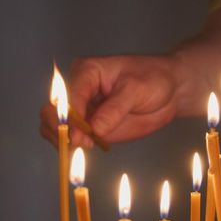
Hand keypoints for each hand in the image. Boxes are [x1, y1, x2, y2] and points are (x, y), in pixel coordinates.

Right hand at [40, 55, 180, 147]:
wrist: (169, 90)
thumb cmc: (154, 79)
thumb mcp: (137, 89)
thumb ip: (114, 110)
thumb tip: (94, 130)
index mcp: (86, 71)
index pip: (69, 97)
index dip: (71, 119)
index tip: (80, 138)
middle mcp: (78, 89)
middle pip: (52, 111)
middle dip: (60, 130)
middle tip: (80, 145)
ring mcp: (81, 109)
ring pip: (53, 126)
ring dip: (61, 140)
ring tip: (83, 147)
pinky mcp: (87, 126)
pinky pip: (67, 137)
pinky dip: (68, 146)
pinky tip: (84, 149)